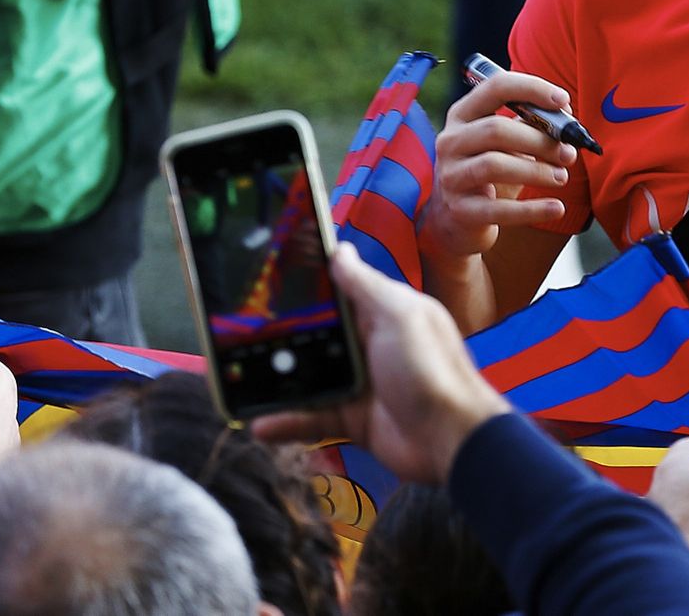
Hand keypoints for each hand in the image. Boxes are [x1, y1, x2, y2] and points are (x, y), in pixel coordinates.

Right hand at [251, 242, 509, 483]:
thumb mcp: (399, 316)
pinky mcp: (352, 418)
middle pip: (317, 335)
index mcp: (383, 312)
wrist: (451, 439)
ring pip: (307, 376)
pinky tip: (260, 424)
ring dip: (276, 380)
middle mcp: (369, 344)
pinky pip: (311, 415)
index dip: (308, 286)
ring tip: (238, 380)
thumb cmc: (430, 368)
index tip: (266, 279)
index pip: (340, 291)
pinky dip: (286, 420)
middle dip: (281, 336)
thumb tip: (341, 249)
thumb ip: (366, 286)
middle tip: (238, 334)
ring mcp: (360, 382)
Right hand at [419, 69, 579, 264]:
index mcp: (463, 115)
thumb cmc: (489, 175)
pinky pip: (498, 209)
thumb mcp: (504, 145)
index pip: (495, 88)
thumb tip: (567, 118)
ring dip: (536, 170)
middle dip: (539, 139)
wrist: (457, 221)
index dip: (531, 89)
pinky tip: (557, 207)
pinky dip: (532, 209)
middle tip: (568, 153)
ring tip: (562, 177)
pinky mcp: (459, 211)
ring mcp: (451, 176)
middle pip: (496, 129)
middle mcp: (451, 142)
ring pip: (494, 165)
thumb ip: (529, 127)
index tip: (563, 100)